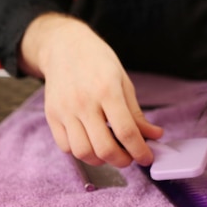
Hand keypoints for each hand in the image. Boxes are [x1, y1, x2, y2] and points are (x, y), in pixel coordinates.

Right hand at [19, 13, 163, 166]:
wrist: (64, 46)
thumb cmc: (98, 61)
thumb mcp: (123, 81)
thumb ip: (136, 113)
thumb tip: (154, 135)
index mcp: (107, 90)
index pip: (126, 131)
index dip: (140, 151)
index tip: (147, 158)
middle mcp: (84, 102)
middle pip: (104, 148)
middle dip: (122, 161)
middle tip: (130, 157)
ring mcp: (65, 110)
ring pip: (83, 152)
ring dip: (101, 160)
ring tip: (111, 151)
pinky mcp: (51, 115)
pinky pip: (65, 147)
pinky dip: (80, 152)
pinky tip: (91, 143)